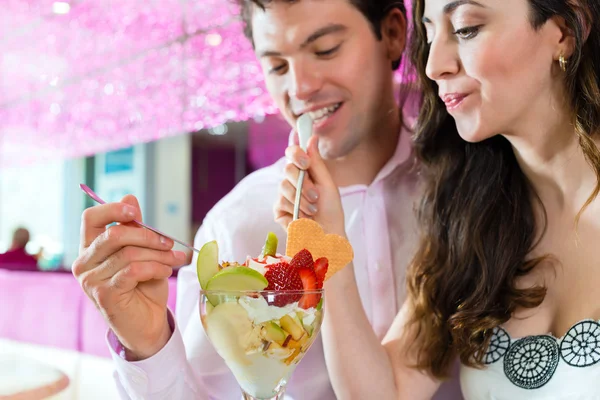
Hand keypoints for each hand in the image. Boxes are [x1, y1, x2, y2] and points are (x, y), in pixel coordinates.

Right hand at [72, 195, 186, 359]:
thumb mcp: (142, 252)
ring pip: (129, 253)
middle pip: (115, 233)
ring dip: (158, 254)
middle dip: (148, 235)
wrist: (147, 323)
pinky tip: (165, 271)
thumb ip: (134, 228)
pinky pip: (133, 270)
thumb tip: (130, 197)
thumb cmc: (143, 286)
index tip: (136, 212)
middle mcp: (84, 263)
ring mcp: (91, 280)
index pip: (91, 218)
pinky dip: (155, 267)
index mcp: (90, 248)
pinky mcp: (104, 295)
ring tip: (173, 259)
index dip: (113, 209)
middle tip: (169, 243)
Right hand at [274, 136, 345, 235]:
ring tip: (313, 211)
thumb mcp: (327, 184)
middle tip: (315, 195)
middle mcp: (292, 181)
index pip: (293, 153)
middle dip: (303, 183)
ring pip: (283, 187)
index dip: (296, 153)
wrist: (328, 235)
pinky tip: (303, 219)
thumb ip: (317, 162)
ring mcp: (284, 196)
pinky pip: (281, 203)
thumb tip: (312, 137)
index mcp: (305, 172)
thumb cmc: (331, 211)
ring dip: (302, 200)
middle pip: (287, 169)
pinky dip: (295, 211)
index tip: (305, 162)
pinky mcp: (278, 211)